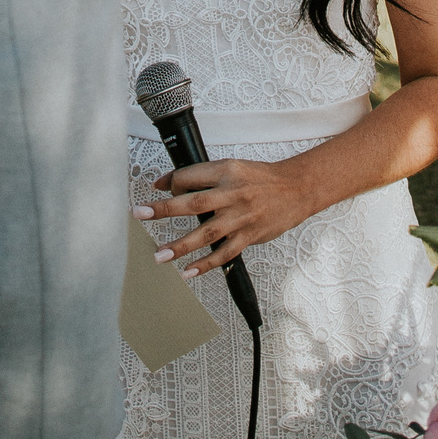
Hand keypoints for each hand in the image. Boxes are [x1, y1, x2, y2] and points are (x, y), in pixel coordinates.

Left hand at [132, 157, 308, 276]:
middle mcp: (233, 193)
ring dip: (181, 246)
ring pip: (207, 233)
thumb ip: (202, 176)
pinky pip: (225, 253)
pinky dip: (206, 264)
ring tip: (160, 255)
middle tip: (141, 215)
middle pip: (194, 203)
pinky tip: (189, 271)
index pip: (190, 176)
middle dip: (164, 210)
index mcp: (226, 171)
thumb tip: (168, 184)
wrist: (296, 189)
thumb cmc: (261, 178)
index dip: (170, 183)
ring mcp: (241, 217)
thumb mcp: (232, 167)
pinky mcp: (250, 236)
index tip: (155, 192)